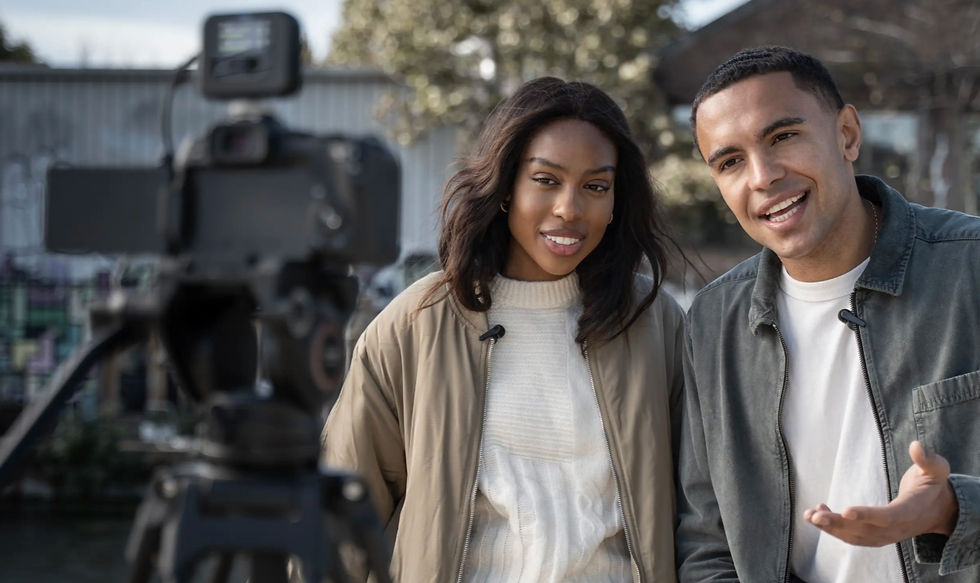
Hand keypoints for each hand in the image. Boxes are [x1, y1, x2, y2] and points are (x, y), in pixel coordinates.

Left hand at [803, 441, 958, 546]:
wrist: (937, 510)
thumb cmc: (932, 484)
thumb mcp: (937, 469)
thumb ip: (927, 459)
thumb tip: (916, 445)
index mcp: (912, 510)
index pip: (890, 516)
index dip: (868, 515)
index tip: (846, 510)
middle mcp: (898, 527)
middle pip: (866, 531)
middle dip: (838, 524)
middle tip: (814, 515)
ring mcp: (886, 535)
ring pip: (856, 537)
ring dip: (831, 528)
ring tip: (809, 515)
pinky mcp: (876, 536)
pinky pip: (853, 536)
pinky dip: (834, 529)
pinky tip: (816, 514)